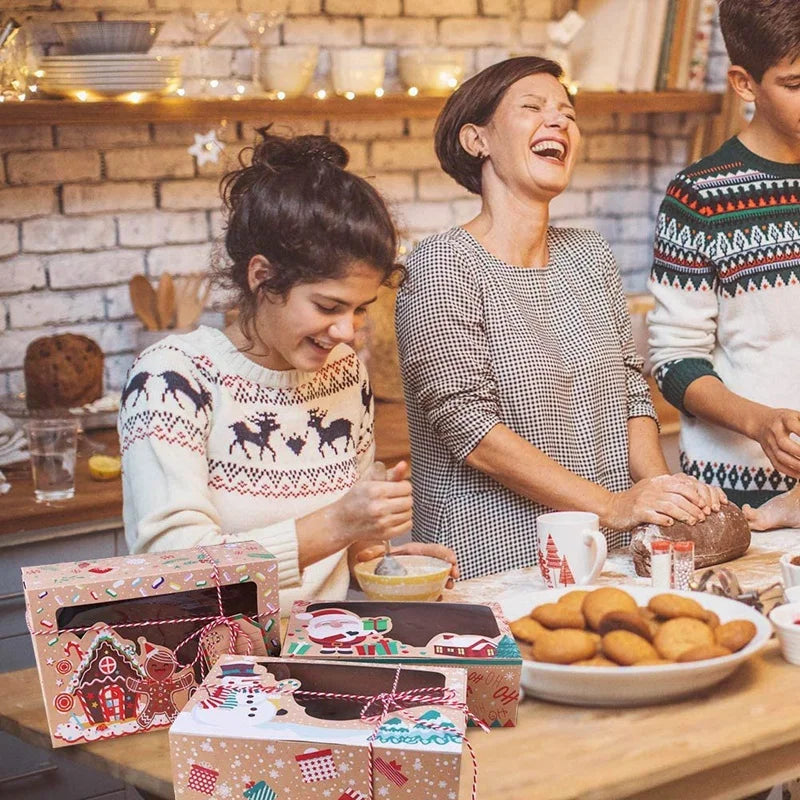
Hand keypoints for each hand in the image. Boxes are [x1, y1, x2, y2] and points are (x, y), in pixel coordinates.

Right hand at [330, 460, 412, 545]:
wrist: (342, 521)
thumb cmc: (356, 498)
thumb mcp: (369, 480)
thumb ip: (390, 473)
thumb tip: (404, 464)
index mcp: (376, 491)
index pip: (406, 487)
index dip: (403, 486)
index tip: (396, 487)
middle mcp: (379, 507)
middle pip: (409, 501)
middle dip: (404, 498)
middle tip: (394, 498)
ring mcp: (382, 523)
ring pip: (409, 513)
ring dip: (404, 510)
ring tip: (392, 507)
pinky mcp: (385, 534)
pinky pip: (408, 526)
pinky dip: (404, 521)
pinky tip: (393, 517)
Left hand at [354, 542, 458, 589]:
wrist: (371, 569)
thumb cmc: (377, 560)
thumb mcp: (375, 555)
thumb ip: (370, 554)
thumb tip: (361, 556)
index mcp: (412, 553)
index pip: (432, 550)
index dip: (445, 553)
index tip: (452, 561)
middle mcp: (419, 562)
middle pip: (440, 562)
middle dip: (451, 568)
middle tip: (453, 576)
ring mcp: (420, 574)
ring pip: (439, 575)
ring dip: (446, 580)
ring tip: (448, 586)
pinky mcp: (418, 586)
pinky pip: (431, 588)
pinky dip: (437, 593)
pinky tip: (438, 597)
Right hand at [604, 473, 721, 529]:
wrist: (612, 507)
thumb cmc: (634, 501)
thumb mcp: (651, 489)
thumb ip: (668, 489)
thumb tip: (692, 494)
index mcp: (657, 482)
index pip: (682, 485)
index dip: (696, 495)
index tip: (704, 505)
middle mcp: (652, 489)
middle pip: (679, 497)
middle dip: (694, 508)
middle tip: (702, 517)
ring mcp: (645, 500)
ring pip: (671, 507)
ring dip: (685, 515)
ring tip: (693, 522)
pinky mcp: (638, 512)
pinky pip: (656, 516)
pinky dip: (666, 521)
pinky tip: (671, 524)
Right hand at [752, 407, 799, 477]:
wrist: (760, 422)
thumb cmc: (784, 419)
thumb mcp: (797, 415)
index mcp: (784, 418)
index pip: (795, 426)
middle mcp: (775, 431)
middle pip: (784, 443)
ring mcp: (769, 442)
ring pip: (780, 456)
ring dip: (796, 465)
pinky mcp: (768, 452)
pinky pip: (776, 464)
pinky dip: (789, 471)